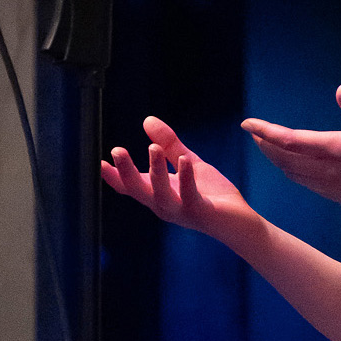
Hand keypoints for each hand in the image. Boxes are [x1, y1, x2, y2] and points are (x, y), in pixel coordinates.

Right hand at [102, 116, 261, 248]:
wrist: (240, 221)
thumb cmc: (212, 194)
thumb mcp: (189, 163)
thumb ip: (170, 144)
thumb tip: (147, 119)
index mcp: (159, 193)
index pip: (131, 186)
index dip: (115, 176)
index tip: (100, 162)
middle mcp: (164, 205)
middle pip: (138, 190)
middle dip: (126, 172)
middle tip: (117, 151)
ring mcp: (181, 211)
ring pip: (160, 194)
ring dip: (156, 171)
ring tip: (153, 147)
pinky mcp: (200, 211)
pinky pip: (189, 195)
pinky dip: (185, 178)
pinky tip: (184, 160)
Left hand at [242, 85, 340, 215]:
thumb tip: (340, 89)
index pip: (292, 141)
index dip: (266, 132)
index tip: (248, 123)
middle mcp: (331, 171)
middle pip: (285, 159)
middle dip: (266, 144)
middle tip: (254, 131)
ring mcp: (333, 188)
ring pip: (293, 173)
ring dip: (277, 158)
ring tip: (267, 144)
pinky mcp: (338, 197)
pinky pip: (306, 183)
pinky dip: (292, 170)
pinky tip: (293, 163)